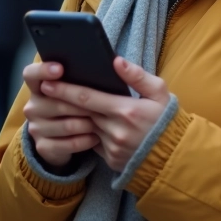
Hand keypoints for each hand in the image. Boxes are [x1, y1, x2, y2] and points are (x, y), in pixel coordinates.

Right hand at [22, 62, 98, 167]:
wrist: (64, 141)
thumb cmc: (75, 107)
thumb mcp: (78, 91)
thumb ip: (86, 77)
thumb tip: (115, 62)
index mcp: (38, 87)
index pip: (31, 74)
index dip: (43, 70)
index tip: (60, 69)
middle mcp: (32, 107)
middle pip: (57, 103)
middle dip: (82, 106)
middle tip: (102, 106)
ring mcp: (35, 128)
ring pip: (67, 125)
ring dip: (87, 124)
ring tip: (102, 122)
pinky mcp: (43, 147)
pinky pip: (69, 144)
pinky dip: (86, 141)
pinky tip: (96, 137)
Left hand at [40, 57, 170, 171]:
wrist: (175, 156)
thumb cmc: (166, 119)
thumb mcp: (159, 93)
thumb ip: (138, 76)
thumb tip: (116, 61)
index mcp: (126, 110)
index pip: (87, 98)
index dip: (65, 90)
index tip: (47, 83)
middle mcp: (116, 131)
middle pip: (80, 113)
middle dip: (61, 102)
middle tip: (44, 92)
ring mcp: (112, 148)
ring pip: (85, 128)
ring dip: (71, 118)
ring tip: (58, 106)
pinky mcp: (111, 160)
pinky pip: (93, 143)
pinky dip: (86, 133)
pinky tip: (80, 124)